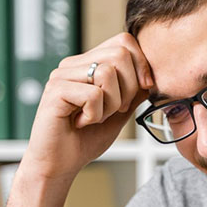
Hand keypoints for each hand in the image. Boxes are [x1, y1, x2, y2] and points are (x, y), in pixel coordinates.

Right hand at [21, 32, 153, 181]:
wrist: (59, 165)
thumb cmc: (85, 140)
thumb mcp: (119, 112)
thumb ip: (133, 92)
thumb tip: (150, 75)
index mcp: (88, 64)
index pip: (124, 41)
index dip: (141, 64)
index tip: (144, 88)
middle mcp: (73, 64)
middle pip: (120, 53)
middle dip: (129, 88)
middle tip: (114, 110)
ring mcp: (62, 75)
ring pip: (108, 73)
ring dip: (111, 104)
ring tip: (95, 118)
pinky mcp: (55, 91)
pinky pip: (93, 95)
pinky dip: (95, 115)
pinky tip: (81, 123)